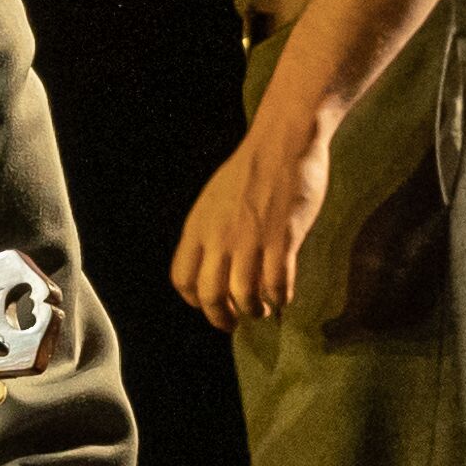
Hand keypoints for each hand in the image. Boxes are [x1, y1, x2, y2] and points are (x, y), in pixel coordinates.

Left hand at [169, 119, 331, 329]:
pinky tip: (283, 297)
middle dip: (222, 318)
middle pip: (210, 295)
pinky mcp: (282, 238)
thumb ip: (210, 232)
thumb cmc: (251, 169)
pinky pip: (277, 283)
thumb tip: (213, 265)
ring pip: (244, 295)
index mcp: (198, 227)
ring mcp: (250, 239)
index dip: (194, 301)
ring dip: (254, 310)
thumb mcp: (214, 200)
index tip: (211, 306)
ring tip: (262, 309)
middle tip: (235, 323)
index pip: (182, 279)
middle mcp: (219, 237)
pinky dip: (280, 298)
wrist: (282, 143)